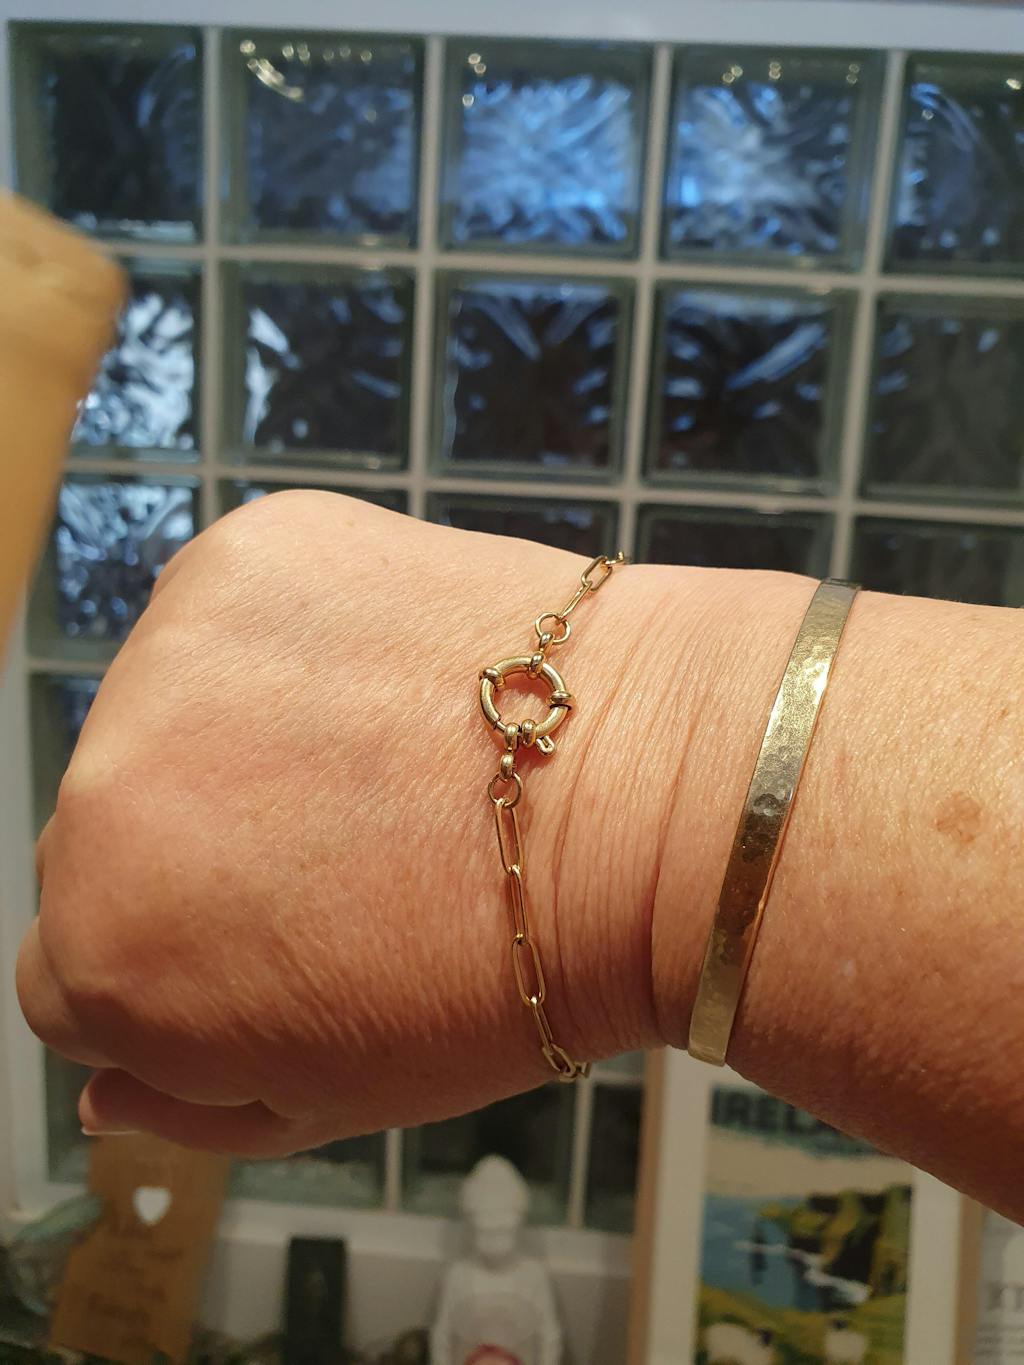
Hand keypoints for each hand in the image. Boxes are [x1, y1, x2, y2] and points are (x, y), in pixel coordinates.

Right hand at [17, 492, 676, 1152]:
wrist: (641, 800)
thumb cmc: (502, 967)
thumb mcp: (332, 1099)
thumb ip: (191, 1104)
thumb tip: (112, 1086)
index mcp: (104, 953)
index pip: (73, 970)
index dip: (190, 961)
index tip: (282, 942)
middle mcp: (98, 798)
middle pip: (111, 836)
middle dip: (202, 850)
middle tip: (342, 849)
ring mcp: (169, 656)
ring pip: (166, 714)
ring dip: (239, 736)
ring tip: (379, 758)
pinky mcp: (245, 555)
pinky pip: (231, 616)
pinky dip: (290, 643)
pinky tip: (388, 680)